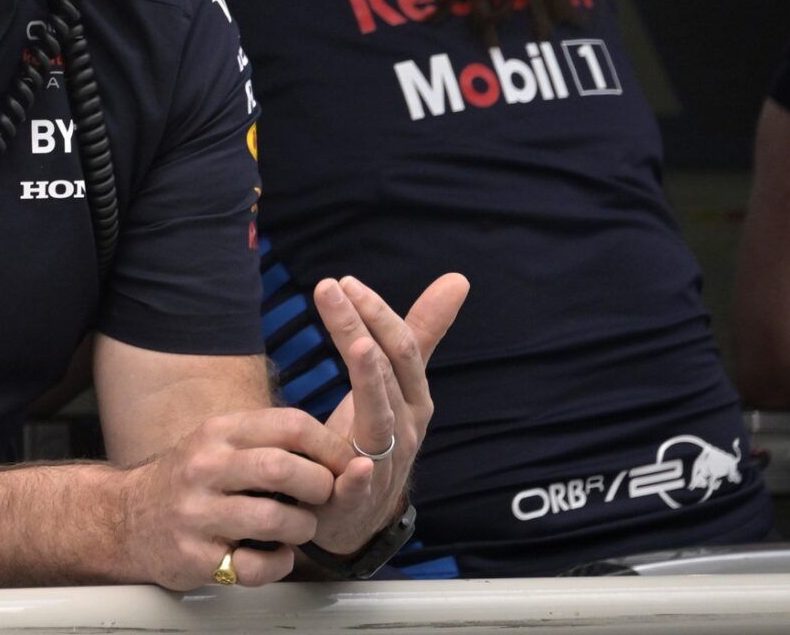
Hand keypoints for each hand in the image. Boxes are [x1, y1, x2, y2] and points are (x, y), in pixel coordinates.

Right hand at [116, 406, 350, 588]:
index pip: (290, 424)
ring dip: (303, 527)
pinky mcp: (195, 556)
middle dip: (320, 486)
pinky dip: (279, 565)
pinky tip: (278, 556)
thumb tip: (335, 451)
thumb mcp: (220, 442)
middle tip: (325, 497)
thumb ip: (268, 441)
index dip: (330, 446)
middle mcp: (206, 467)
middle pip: (282, 468)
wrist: (129, 518)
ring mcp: (197, 513)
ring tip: (301, 527)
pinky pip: (254, 567)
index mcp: (220, 432)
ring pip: (273, 519)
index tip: (346, 464)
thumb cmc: (192, 479)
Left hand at [306, 273, 468, 556]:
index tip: (345, 281)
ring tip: (358, 345)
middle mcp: (405, 427)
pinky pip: (359, 487)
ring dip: (369, 381)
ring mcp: (384, 463)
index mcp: (414, 397)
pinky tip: (352, 463)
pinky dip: (357, 476)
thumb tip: (459, 279)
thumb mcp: (395, 381)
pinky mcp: (355, 498)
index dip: (377, 312)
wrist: (358, 510)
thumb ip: (421, 332)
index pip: (402, 347)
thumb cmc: (373, 433)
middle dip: (358, 327)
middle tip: (331, 289)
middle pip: (386, 372)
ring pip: (378, 418)